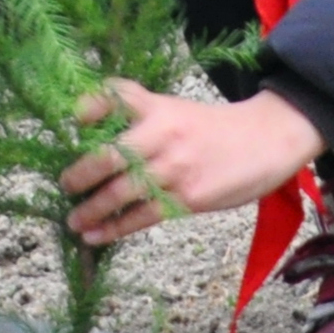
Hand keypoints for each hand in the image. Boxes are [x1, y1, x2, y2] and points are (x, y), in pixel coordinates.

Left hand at [58, 84, 326, 248]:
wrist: (268, 140)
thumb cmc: (216, 128)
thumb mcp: (177, 108)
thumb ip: (142, 117)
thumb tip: (93, 136)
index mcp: (159, 108)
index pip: (118, 96)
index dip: (91, 106)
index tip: (74, 119)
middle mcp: (163, 135)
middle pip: (110, 156)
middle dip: (80, 175)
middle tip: (65, 186)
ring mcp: (175, 168)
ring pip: (122, 192)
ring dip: (92, 209)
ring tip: (74, 220)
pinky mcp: (188, 198)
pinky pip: (143, 216)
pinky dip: (116, 228)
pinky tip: (97, 235)